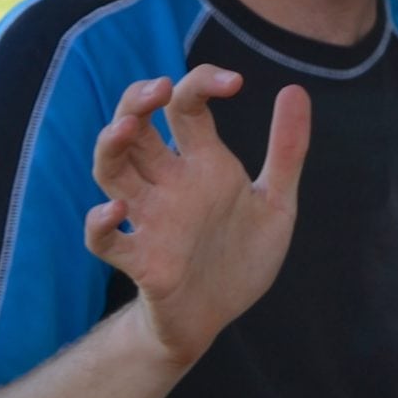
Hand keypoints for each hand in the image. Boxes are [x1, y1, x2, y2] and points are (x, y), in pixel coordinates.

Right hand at [83, 66, 310, 369]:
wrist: (221, 315)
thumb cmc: (242, 255)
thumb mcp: (276, 203)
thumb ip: (287, 151)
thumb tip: (296, 89)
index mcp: (202, 163)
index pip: (186, 107)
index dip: (201, 83)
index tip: (236, 82)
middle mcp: (170, 184)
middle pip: (134, 128)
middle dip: (137, 101)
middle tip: (159, 88)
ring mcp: (151, 220)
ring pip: (110, 172)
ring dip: (110, 147)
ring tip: (124, 127)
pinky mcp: (141, 261)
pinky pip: (105, 240)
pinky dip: (101, 224)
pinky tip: (117, 210)